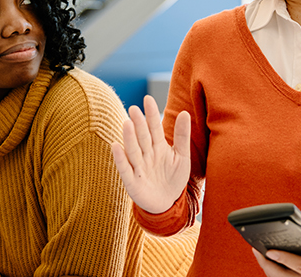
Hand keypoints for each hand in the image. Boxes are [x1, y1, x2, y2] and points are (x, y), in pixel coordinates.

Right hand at [111, 95, 191, 213]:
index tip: (148, 99)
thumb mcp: (181, 156)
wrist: (168, 203)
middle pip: (142, 137)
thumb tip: (184, 112)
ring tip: (127, 123)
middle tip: (134, 108)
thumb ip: (182, 135)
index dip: (151, 114)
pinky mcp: (132, 181)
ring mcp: (138, 167)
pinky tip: (116, 146)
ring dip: (129, 138)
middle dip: (138, 123)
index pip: (154, 127)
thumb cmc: (174, 178)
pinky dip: (120, 158)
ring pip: (133, 150)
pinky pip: (125, 168)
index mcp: (158, 147)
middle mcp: (146, 154)